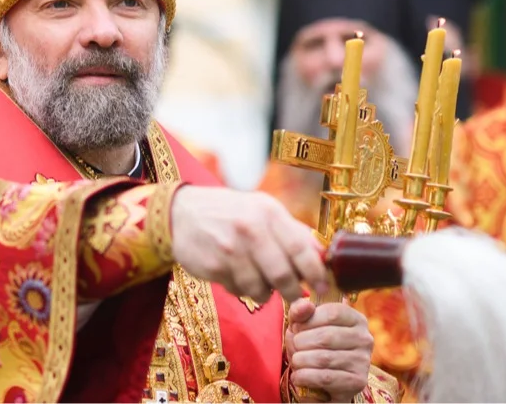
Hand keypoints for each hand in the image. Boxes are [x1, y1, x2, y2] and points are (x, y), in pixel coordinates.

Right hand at [170, 186, 327, 302]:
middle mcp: (250, 228)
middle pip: (283, 275)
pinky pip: (238, 290)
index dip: (316, 273)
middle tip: (295, 295)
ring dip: (265, 292)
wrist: (181, 213)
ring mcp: (229, 248)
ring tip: (259, 280)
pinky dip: (242, 289)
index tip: (324, 287)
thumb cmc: (229, 212)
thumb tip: (322, 255)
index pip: (301, 248)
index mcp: (268, 212)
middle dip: (293, 292)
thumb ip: (292, 231)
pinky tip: (236, 275)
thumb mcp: (262, 209)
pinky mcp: (213, 266)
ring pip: (260, 289)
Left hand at [285, 299, 372, 402]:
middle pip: (326, 336)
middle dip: (301, 342)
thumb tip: (305, 305)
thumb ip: (301, 311)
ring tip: (296, 361)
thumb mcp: (305, 325)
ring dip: (301, 360)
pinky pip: (325, 377)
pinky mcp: (357, 382)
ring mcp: (363, 361)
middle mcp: (364, 338)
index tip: (296, 328)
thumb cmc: (314, 347)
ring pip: (323, 358)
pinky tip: (298, 376)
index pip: (332, 313)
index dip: (308, 320)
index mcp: (356, 319)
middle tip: (294, 347)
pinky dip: (305, 376)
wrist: (326, 383)